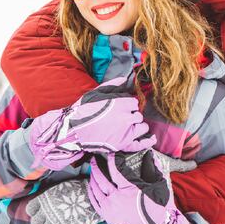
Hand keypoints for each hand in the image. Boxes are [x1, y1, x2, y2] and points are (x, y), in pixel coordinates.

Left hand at [26, 179, 100, 223]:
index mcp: (45, 198)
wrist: (92, 193)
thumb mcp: (61, 188)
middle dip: (41, 222)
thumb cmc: (78, 188)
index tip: (40, 212)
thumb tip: (45, 204)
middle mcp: (47, 210)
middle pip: (36, 223)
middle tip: (49, 220)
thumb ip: (51, 196)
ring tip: (60, 223)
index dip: (35, 212)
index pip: (30, 209)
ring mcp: (55, 221)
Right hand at [30, 77, 155, 169]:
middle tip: (121, 118)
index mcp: (121, 104)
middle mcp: (126, 118)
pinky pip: (139, 143)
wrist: (72, 130)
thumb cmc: (83, 110)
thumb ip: (112, 85)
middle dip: (131, 114)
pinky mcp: (122, 144)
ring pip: (141, 126)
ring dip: (137, 125)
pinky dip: (147, 141)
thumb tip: (125, 79)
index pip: (133, 102)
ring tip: (128, 126)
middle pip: (138, 114)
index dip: (127, 105)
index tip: (121, 107)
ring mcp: (125, 132)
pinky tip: (152, 139)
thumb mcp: (96, 93)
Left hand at [87, 150, 190, 223]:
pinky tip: (91, 186)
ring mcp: (110, 208)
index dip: (112, 160)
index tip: (110, 153)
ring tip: (91, 171)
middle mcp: (116, 198)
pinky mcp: (107, 216)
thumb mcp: (158, 185)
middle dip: (96, 167)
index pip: (116, 170)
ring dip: (92, 179)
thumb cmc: (155, 205)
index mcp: (129, 188)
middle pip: (101, 179)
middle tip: (94, 159)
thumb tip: (149, 155)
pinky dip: (91, 193)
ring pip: (95, 190)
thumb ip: (152, 168)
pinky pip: (95, 203)